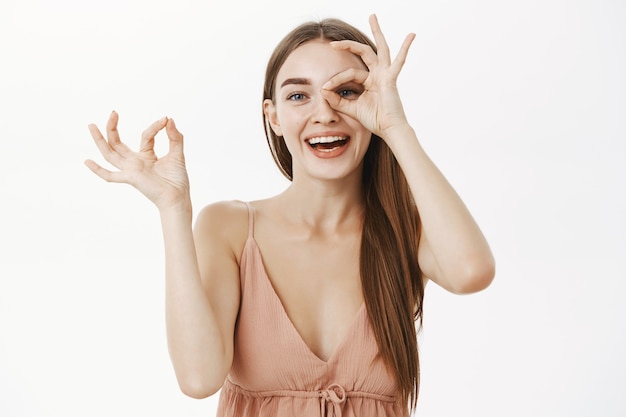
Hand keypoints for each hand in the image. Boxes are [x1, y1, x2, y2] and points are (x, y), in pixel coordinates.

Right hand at [85, 111, 190, 210]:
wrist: (178, 197)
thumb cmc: (177, 179)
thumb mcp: (177, 153)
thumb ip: (175, 137)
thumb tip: (169, 119)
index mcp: (146, 155)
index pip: (145, 136)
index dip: (155, 126)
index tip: (165, 119)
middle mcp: (135, 162)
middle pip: (117, 143)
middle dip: (112, 127)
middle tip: (113, 112)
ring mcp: (130, 170)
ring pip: (109, 154)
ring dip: (99, 140)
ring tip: (91, 126)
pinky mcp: (131, 178)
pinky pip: (111, 176)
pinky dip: (98, 170)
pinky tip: (87, 161)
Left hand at [321, 14, 414, 139]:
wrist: (388, 129)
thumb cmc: (374, 120)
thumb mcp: (351, 108)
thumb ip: (337, 100)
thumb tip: (323, 90)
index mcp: (369, 80)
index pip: (349, 72)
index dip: (336, 79)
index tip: (325, 88)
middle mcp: (377, 74)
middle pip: (363, 52)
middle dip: (349, 44)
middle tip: (333, 42)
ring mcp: (385, 74)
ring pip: (379, 48)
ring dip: (376, 32)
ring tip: (372, 17)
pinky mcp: (391, 78)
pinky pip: (399, 61)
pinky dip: (405, 48)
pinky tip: (411, 35)